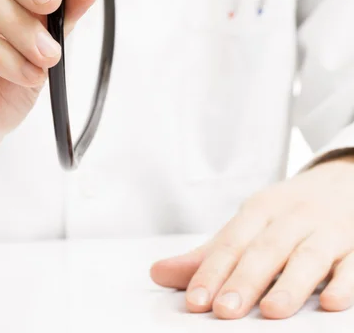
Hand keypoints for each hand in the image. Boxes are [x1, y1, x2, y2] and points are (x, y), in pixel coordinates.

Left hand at [150, 156, 353, 318]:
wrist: (342, 180)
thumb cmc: (286, 212)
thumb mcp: (248, 224)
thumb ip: (208, 255)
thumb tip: (158, 273)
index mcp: (259, 211)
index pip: (231, 243)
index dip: (211, 271)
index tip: (194, 301)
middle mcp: (290, 218)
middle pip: (265, 250)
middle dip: (244, 280)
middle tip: (224, 311)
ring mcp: (326, 230)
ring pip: (308, 257)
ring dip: (290, 284)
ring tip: (272, 312)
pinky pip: (352, 264)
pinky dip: (344, 282)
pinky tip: (332, 302)